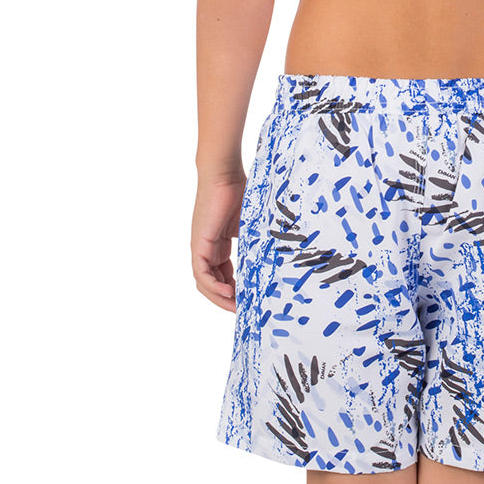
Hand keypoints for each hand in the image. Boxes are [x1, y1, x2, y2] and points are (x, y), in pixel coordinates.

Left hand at [191, 172, 247, 312]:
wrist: (225, 173)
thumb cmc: (241, 190)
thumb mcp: (254, 223)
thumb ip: (260, 239)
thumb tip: (284, 253)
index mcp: (221, 242)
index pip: (226, 273)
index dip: (237, 289)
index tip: (252, 298)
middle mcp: (209, 247)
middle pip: (214, 282)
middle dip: (229, 298)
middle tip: (245, 310)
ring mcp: (203, 246)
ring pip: (206, 282)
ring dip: (220, 297)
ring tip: (237, 307)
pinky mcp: (199, 244)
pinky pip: (201, 274)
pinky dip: (213, 286)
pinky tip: (228, 293)